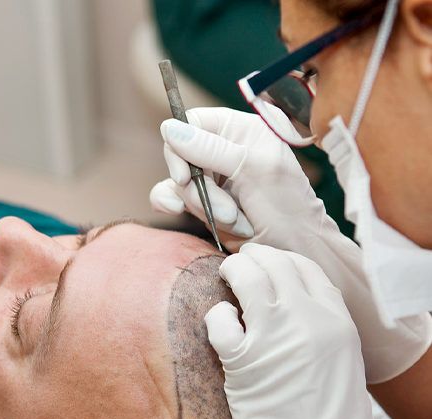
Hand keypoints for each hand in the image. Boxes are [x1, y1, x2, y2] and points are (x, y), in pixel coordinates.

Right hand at [150, 106, 324, 250]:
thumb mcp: (255, 172)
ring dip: (198, 203)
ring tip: (232, 220)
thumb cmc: (288, 210)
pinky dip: (173, 204)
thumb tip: (169, 128)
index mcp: (242, 129)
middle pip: (181, 154)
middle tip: (228, 211)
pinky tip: (177, 211)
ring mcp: (210, 175)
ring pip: (177, 179)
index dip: (182, 147)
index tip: (185, 177)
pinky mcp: (200, 199)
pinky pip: (170, 194)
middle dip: (199, 187)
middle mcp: (223, 148)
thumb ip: (212, 149)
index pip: (193, 122)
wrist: (293, 251)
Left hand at [205, 243, 375, 418]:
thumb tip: (289, 299)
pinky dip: (217, 315)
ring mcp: (275, 337)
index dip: (281, 259)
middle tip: (241, 262)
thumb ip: (321, 325)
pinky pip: (221, 319)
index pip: (307, 269)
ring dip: (233, 271)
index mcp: (338, 322)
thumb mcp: (342, 361)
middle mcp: (309, 321)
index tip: (267, 260)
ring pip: (247, 278)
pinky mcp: (243, 359)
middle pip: (276, 265)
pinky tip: (220, 322)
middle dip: (254, 257)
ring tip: (225, 275)